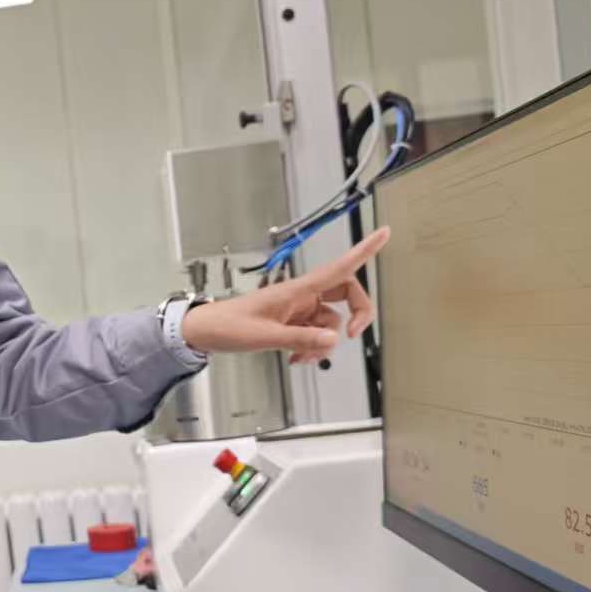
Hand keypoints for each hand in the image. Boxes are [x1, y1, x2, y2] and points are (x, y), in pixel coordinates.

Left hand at [182, 227, 389, 365]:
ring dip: (323, 343)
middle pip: (346, 294)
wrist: (206, 333)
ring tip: (300, 357)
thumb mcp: (264, 336)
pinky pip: (315, 335)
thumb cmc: (229, 326)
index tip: (384, 233)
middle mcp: (303, 296)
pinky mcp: (292, 323)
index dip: (364, 250)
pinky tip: (296, 358)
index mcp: (298, 289)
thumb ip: (300, 339)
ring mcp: (299, 310)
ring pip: (330, 323)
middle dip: (355, 316)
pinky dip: (311, 348)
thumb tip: (334, 341)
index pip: (339, 267)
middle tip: (352, 336)